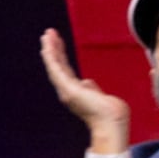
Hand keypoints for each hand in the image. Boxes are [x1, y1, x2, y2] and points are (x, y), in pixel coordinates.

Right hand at [41, 29, 132, 157]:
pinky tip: (48, 46)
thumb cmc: (111, 114)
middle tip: (48, 34)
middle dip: (54, 49)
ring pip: (55, 65)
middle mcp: (67, 91)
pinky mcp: (68, 89)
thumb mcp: (100, 96)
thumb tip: (87, 82)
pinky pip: (56, 69)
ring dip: (50, 49)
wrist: (111, 123)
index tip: (58, 43)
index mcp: (75, 92)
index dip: (61, 55)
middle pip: (58, 65)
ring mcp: (66, 90)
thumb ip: (91, 89)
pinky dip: (51, 57)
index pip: (65, 69)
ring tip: (47, 34)